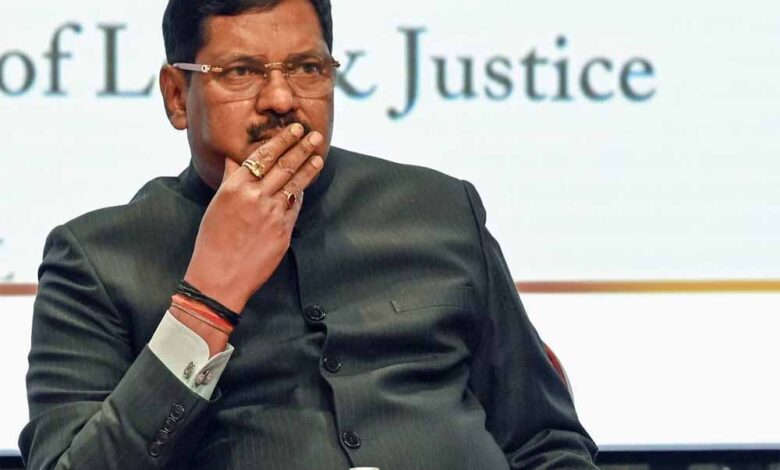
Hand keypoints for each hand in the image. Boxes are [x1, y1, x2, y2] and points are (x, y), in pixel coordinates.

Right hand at [183, 123, 323, 312]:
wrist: (219, 277)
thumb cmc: (212, 241)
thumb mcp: (217, 205)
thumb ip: (231, 179)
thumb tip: (235, 158)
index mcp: (235, 187)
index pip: (263, 156)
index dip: (282, 141)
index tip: (295, 130)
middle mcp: (255, 197)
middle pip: (284, 166)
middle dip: (301, 148)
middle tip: (314, 135)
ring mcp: (272, 214)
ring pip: (295, 184)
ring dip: (309, 166)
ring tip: (319, 154)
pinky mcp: (283, 231)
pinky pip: (294, 206)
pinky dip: (300, 193)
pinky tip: (306, 184)